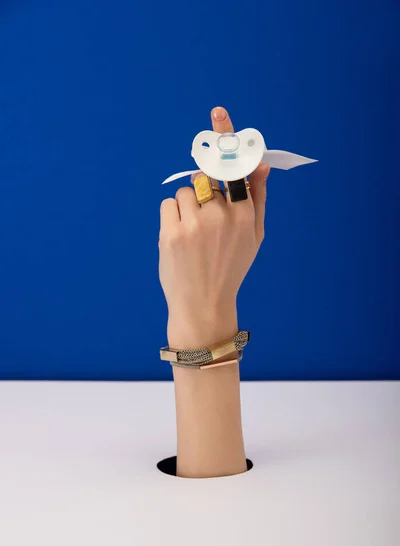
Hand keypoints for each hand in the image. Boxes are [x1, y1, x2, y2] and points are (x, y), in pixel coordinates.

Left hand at [159, 106, 269, 347]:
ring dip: (187, 207)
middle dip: (204, 194)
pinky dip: (172, 217)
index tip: (218, 113)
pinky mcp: (170, 232)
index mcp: (244, 214)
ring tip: (193, 236)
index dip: (227, 139)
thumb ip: (256, 198)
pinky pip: (168, 204)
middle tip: (206, 222)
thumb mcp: (253, 236)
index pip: (235, 167)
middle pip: (206, 179)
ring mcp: (194, 224)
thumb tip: (260, 164)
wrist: (203, 304)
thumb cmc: (230, 267)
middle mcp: (221, 215)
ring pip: (186, 190)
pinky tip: (179, 239)